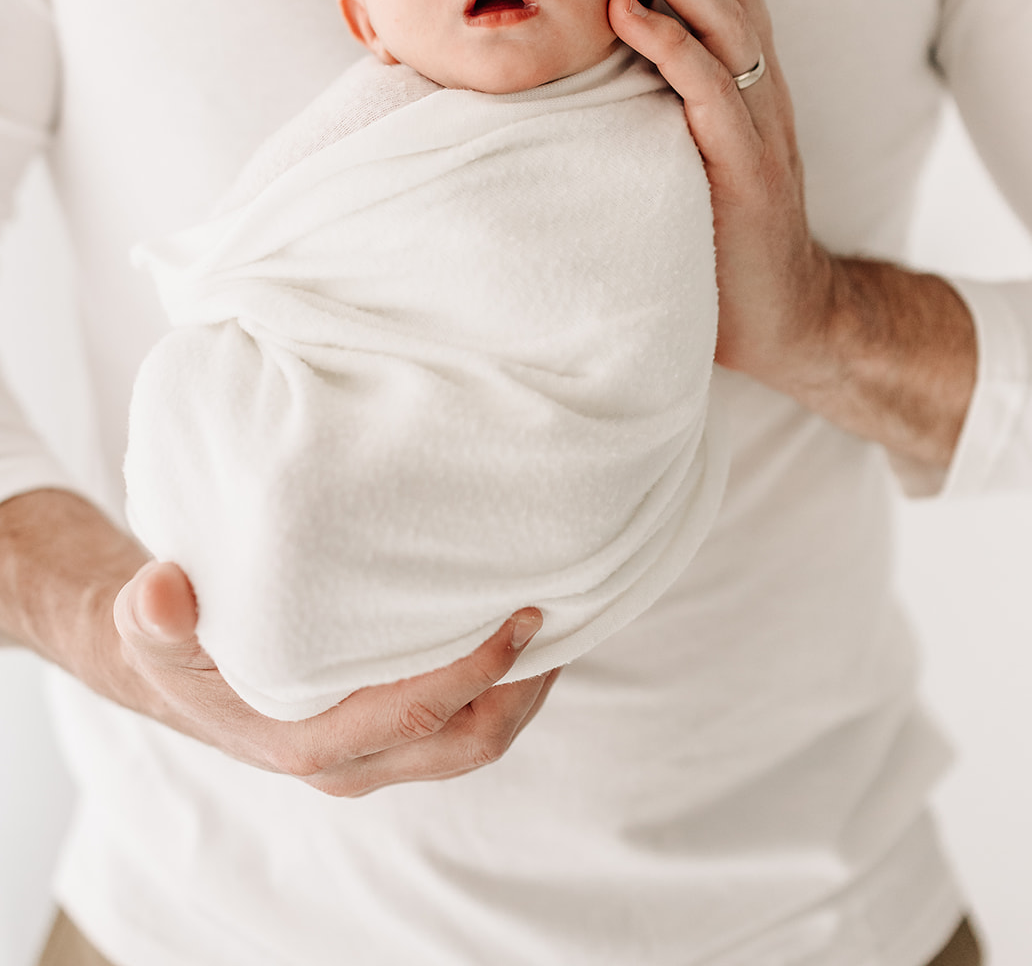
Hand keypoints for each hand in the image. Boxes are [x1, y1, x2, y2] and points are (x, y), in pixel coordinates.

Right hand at [113, 559, 555, 796]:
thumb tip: (161, 591)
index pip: (417, 716)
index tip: (524, 614)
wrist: (168, 672)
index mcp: (308, 741)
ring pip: (475, 740)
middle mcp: (350, 761)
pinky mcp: (382, 732)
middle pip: (469, 741)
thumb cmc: (170, 646)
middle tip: (562, 614)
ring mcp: (372, 752)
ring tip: (559, 620)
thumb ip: (155, 615)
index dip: (479, 669)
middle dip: (524, 687)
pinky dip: (499, 684)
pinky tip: (518, 630)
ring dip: (522, 688)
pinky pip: (460, 722)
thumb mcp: (149, 628)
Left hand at [605, 0, 831, 390]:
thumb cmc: (713, 233)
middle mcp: (758, 89)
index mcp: (743, 80)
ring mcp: (758, 126)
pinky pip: (710, 94)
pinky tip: (626, 14)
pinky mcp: (747, 170)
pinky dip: (669, 47)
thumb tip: (594, 57)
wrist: (780, 320)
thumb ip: (657, 100)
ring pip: (723, 24)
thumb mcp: (681, 151)